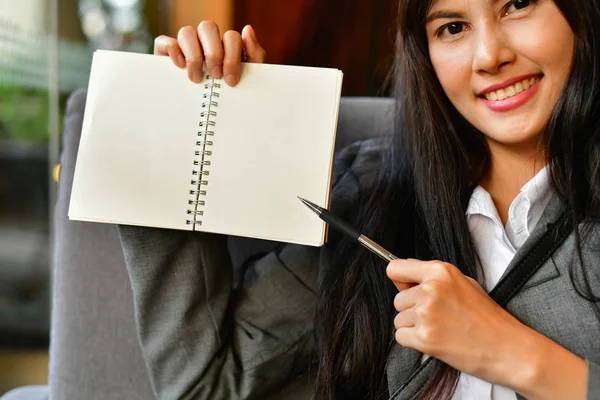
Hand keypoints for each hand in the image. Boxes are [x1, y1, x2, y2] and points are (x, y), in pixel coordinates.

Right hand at [153, 22, 266, 85]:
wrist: (207, 117)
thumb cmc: (229, 95)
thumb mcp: (247, 79)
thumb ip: (254, 55)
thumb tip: (247, 29)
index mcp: (225, 45)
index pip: (230, 37)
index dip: (232, 57)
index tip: (230, 81)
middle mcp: (205, 41)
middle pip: (208, 27)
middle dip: (214, 53)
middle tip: (215, 76)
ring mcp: (186, 45)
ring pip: (187, 32)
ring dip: (194, 55)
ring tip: (197, 78)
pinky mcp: (166, 54)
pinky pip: (165, 41)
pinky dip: (173, 50)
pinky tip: (180, 66)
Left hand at [386, 259, 539, 388]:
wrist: (508, 349)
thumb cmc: (488, 317)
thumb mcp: (464, 283)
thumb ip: (433, 277)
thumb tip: (405, 274)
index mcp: (440, 271)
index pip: (395, 268)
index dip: (400, 281)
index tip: (406, 288)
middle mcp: (430, 289)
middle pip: (397, 299)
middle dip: (411, 309)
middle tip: (437, 317)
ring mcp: (426, 314)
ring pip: (399, 319)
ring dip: (413, 326)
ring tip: (440, 329)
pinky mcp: (424, 338)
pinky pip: (400, 336)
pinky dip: (413, 341)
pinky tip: (435, 340)